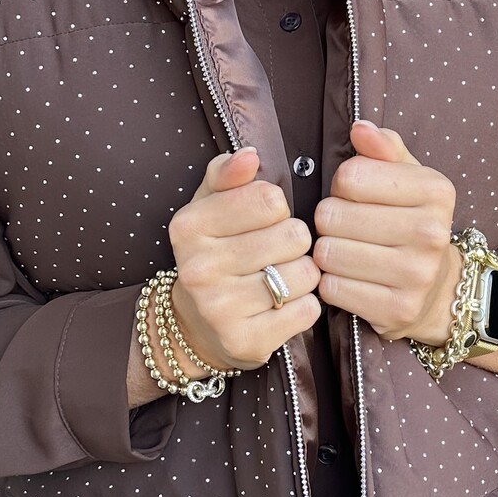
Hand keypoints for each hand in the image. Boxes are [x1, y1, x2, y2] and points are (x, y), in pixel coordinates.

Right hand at [165, 147, 321, 372]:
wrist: (196, 325)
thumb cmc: (214, 253)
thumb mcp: (210, 206)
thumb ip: (227, 174)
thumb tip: (249, 155)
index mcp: (189, 226)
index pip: (270, 198)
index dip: (276, 210)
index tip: (261, 224)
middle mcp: (199, 268)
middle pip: (293, 236)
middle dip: (294, 243)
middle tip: (274, 255)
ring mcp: (220, 309)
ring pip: (305, 274)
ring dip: (303, 275)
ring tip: (281, 279)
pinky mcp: (245, 341)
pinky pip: (308, 310)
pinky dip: (305, 306)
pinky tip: (283, 306)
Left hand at [311, 120, 461, 345]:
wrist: (441, 290)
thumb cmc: (412, 223)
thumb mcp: (408, 178)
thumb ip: (383, 148)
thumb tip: (359, 128)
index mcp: (435, 190)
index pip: (349, 175)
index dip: (342, 186)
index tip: (358, 198)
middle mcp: (431, 232)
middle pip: (332, 214)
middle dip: (330, 221)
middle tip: (349, 229)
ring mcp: (416, 275)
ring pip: (327, 253)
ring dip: (327, 253)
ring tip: (347, 253)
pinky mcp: (397, 310)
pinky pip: (332, 289)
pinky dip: (332, 283)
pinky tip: (351, 279)